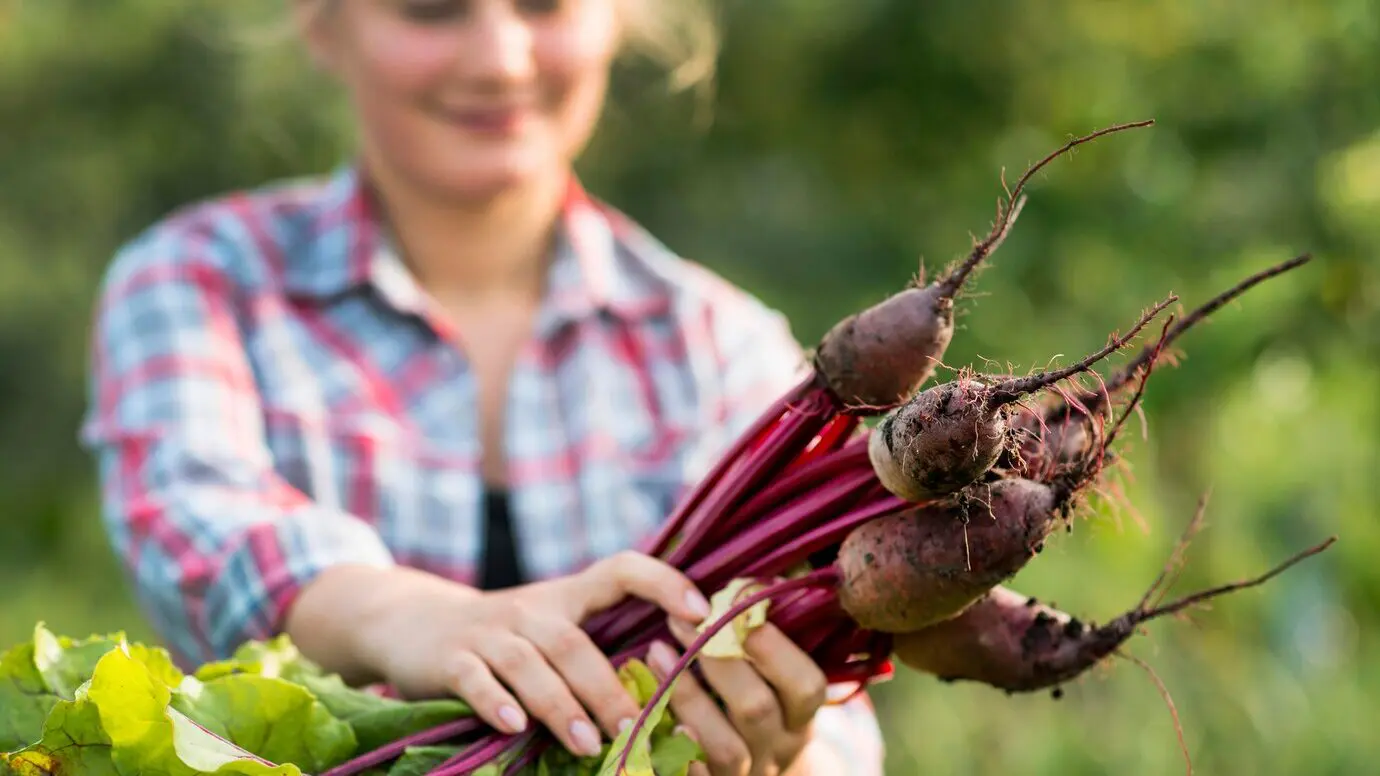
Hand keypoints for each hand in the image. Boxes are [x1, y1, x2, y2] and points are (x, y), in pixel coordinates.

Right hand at [345, 553, 712, 757]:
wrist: (413, 623)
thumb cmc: (506, 639)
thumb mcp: (551, 628)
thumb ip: (598, 651)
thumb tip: (675, 697)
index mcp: (566, 597)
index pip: (622, 569)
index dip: (664, 581)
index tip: (701, 612)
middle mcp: (531, 609)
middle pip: (574, 643)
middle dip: (608, 688)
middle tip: (637, 727)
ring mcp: (488, 632)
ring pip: (530, 664)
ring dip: (561, 705)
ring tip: (589, 743)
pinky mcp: (449, 658)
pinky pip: (475, 679)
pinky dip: (494, 702)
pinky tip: (513, 726)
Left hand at [645, 617, 829, 775]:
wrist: (750, 770)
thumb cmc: (755, 700)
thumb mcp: (773, 675)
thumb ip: (765, 633)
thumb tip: (753, 579)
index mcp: (799, 715)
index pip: (806, 685)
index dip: (772, 646)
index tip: (732, 604)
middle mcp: (779, 748)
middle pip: (757, 709)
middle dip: (717, 659)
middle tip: (678, 620)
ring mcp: (746, 774)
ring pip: (725, 747)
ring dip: (688, 697)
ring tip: (655, 653)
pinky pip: (692, 775)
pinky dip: (671, 748)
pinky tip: (645, 713)